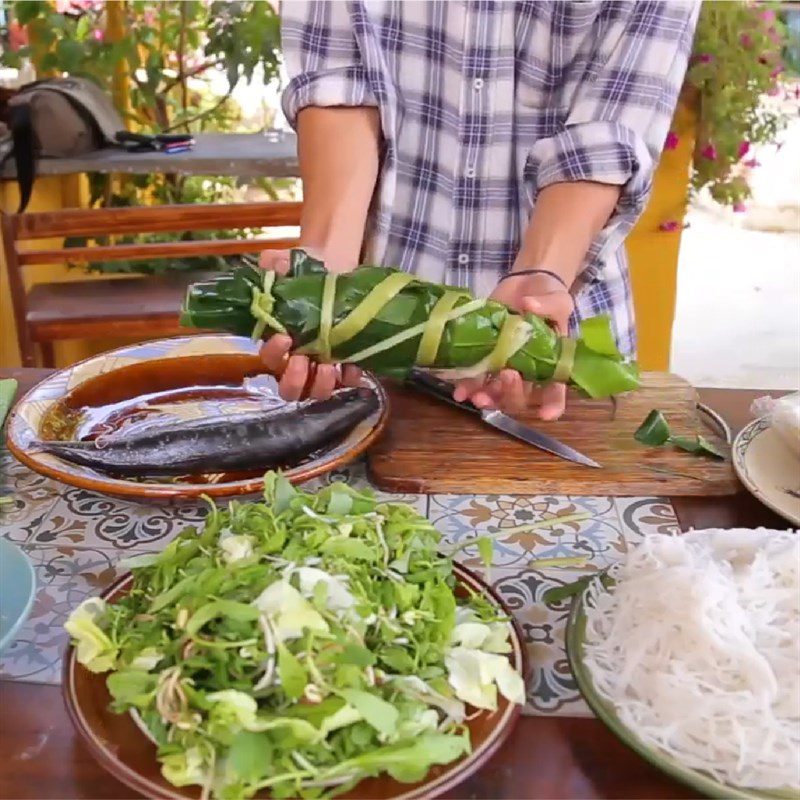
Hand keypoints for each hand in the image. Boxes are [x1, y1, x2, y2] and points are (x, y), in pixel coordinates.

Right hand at [257, 248, 362, 400]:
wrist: (343, 266)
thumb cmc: (309, 271)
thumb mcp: (289, 263)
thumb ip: (275, 264)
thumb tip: (270, 264)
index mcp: (280, 341)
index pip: (269, 359)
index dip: (273, 353)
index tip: (284, 338)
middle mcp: (299, 359)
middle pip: (289, 388)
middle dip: (294, 380)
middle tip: (303, 361)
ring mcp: (324, 364)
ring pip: (317, 391)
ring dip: (322, 384)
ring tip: (330, 367)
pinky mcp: (349, 362)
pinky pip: (349, 380)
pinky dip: (351, 377)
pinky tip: (354, 367)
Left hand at [453, 272, 573, 419]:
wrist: (525, 284)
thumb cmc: (549, 297)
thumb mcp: (557, 300)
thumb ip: (548, 306)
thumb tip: (529, 306)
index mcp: (550, 363)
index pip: (555, 391)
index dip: (552, 405)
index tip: (545, 414)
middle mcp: (527, 371)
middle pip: (521, 397)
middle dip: (512, 393)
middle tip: (507, 375)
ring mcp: (505, 366)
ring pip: (496, 393)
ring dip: (487, 399)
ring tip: (477, 398)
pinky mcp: (485, 356)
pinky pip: (476, 378)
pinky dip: (467, 387)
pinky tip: (459, 392)